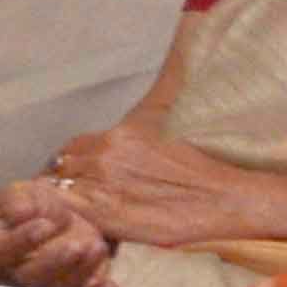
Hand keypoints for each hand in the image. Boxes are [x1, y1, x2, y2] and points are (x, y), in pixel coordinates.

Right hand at [0, 176, 114, 286]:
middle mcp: (14, 272)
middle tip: (77, 245)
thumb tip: (21, 213)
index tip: (46, 224)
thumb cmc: (35, 206)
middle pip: (30, 278)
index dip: (23, 240)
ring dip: (81, 272)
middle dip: (56, 261)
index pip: (1, 250)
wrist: (61, 219)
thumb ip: (16, 200)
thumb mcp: (21, 194)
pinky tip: (107, 284)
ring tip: (97, 247)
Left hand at [47, 124, 286, 254]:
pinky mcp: (106, 216)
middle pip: (62, 167)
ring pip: (61, 189)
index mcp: (117, 135)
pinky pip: (68, 213)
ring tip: (75, 211)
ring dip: (65, 198)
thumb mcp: (167, 127)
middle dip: (65, 179)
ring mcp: (103, 186)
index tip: (76, 174)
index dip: (71, 162)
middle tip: (74, 195)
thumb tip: (173, 64)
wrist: (225, 200)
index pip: (72, 147)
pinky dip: (68, 216)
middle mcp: (104, 156)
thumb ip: (150, 108)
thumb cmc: (200, 169)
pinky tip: (78, 223)